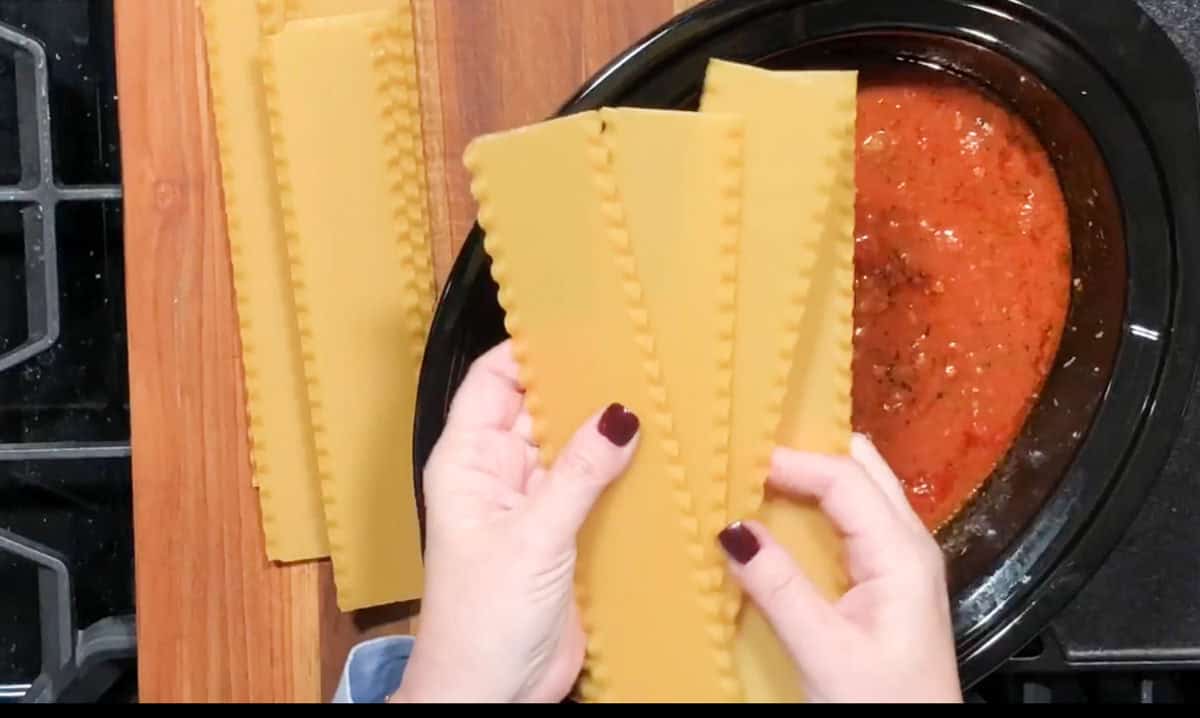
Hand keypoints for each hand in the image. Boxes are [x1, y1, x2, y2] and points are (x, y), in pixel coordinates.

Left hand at [393, 341, 639, 702]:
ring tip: (661, 393)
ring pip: (571, 447)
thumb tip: (621, 413)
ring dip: (606, 429)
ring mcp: (533, 503)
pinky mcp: (563, 534)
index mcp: (468, 460)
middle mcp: (499, 472)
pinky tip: (661, 453)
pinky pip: (593, 487)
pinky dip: (620, 472)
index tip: (581, 324)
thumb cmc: (483, 618)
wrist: (491, 694)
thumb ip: (578, 475)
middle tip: (639, 354)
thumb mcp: (533, 538)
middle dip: (582, 384)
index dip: (530, 349)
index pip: (494, 381)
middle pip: (540, 408)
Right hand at [717, 434, 961, 702]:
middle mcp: (908, 542)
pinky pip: (851, 519)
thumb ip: (779, 588)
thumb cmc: (883, 705)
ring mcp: (900, 559)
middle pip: (861, 466)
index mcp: (901, 552)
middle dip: (808, 448)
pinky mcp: (886, 579)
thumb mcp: (824, 652)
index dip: (791, 460)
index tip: (737, 457)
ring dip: (810, 475)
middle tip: (750, 449)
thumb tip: (731, 528)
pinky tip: (779, 515)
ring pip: (858, 489)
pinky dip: (814, 504)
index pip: (844, 477)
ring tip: (756, 474)